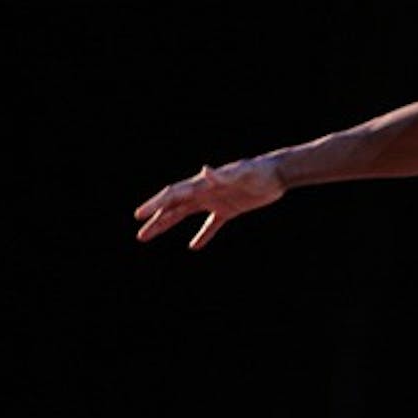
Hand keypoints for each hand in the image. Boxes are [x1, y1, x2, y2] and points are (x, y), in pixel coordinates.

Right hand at [134, 159, 284, 249]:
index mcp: (203, 184)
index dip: (156, 204)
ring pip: (186, 214)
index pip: (174, 194)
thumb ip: (223, 175)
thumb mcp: (241, 173)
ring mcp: (215, 200)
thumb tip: (204, 170)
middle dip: (157, 219)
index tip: (139, 215)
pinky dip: (203, 235)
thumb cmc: (259, 171)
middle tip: (140, 234)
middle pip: (174, 207)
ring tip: (150, 236)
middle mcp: (205, 191)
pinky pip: (212, 224)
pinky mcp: (229, 209)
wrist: (278, 173)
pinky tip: (194, 246)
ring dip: (169, 224)